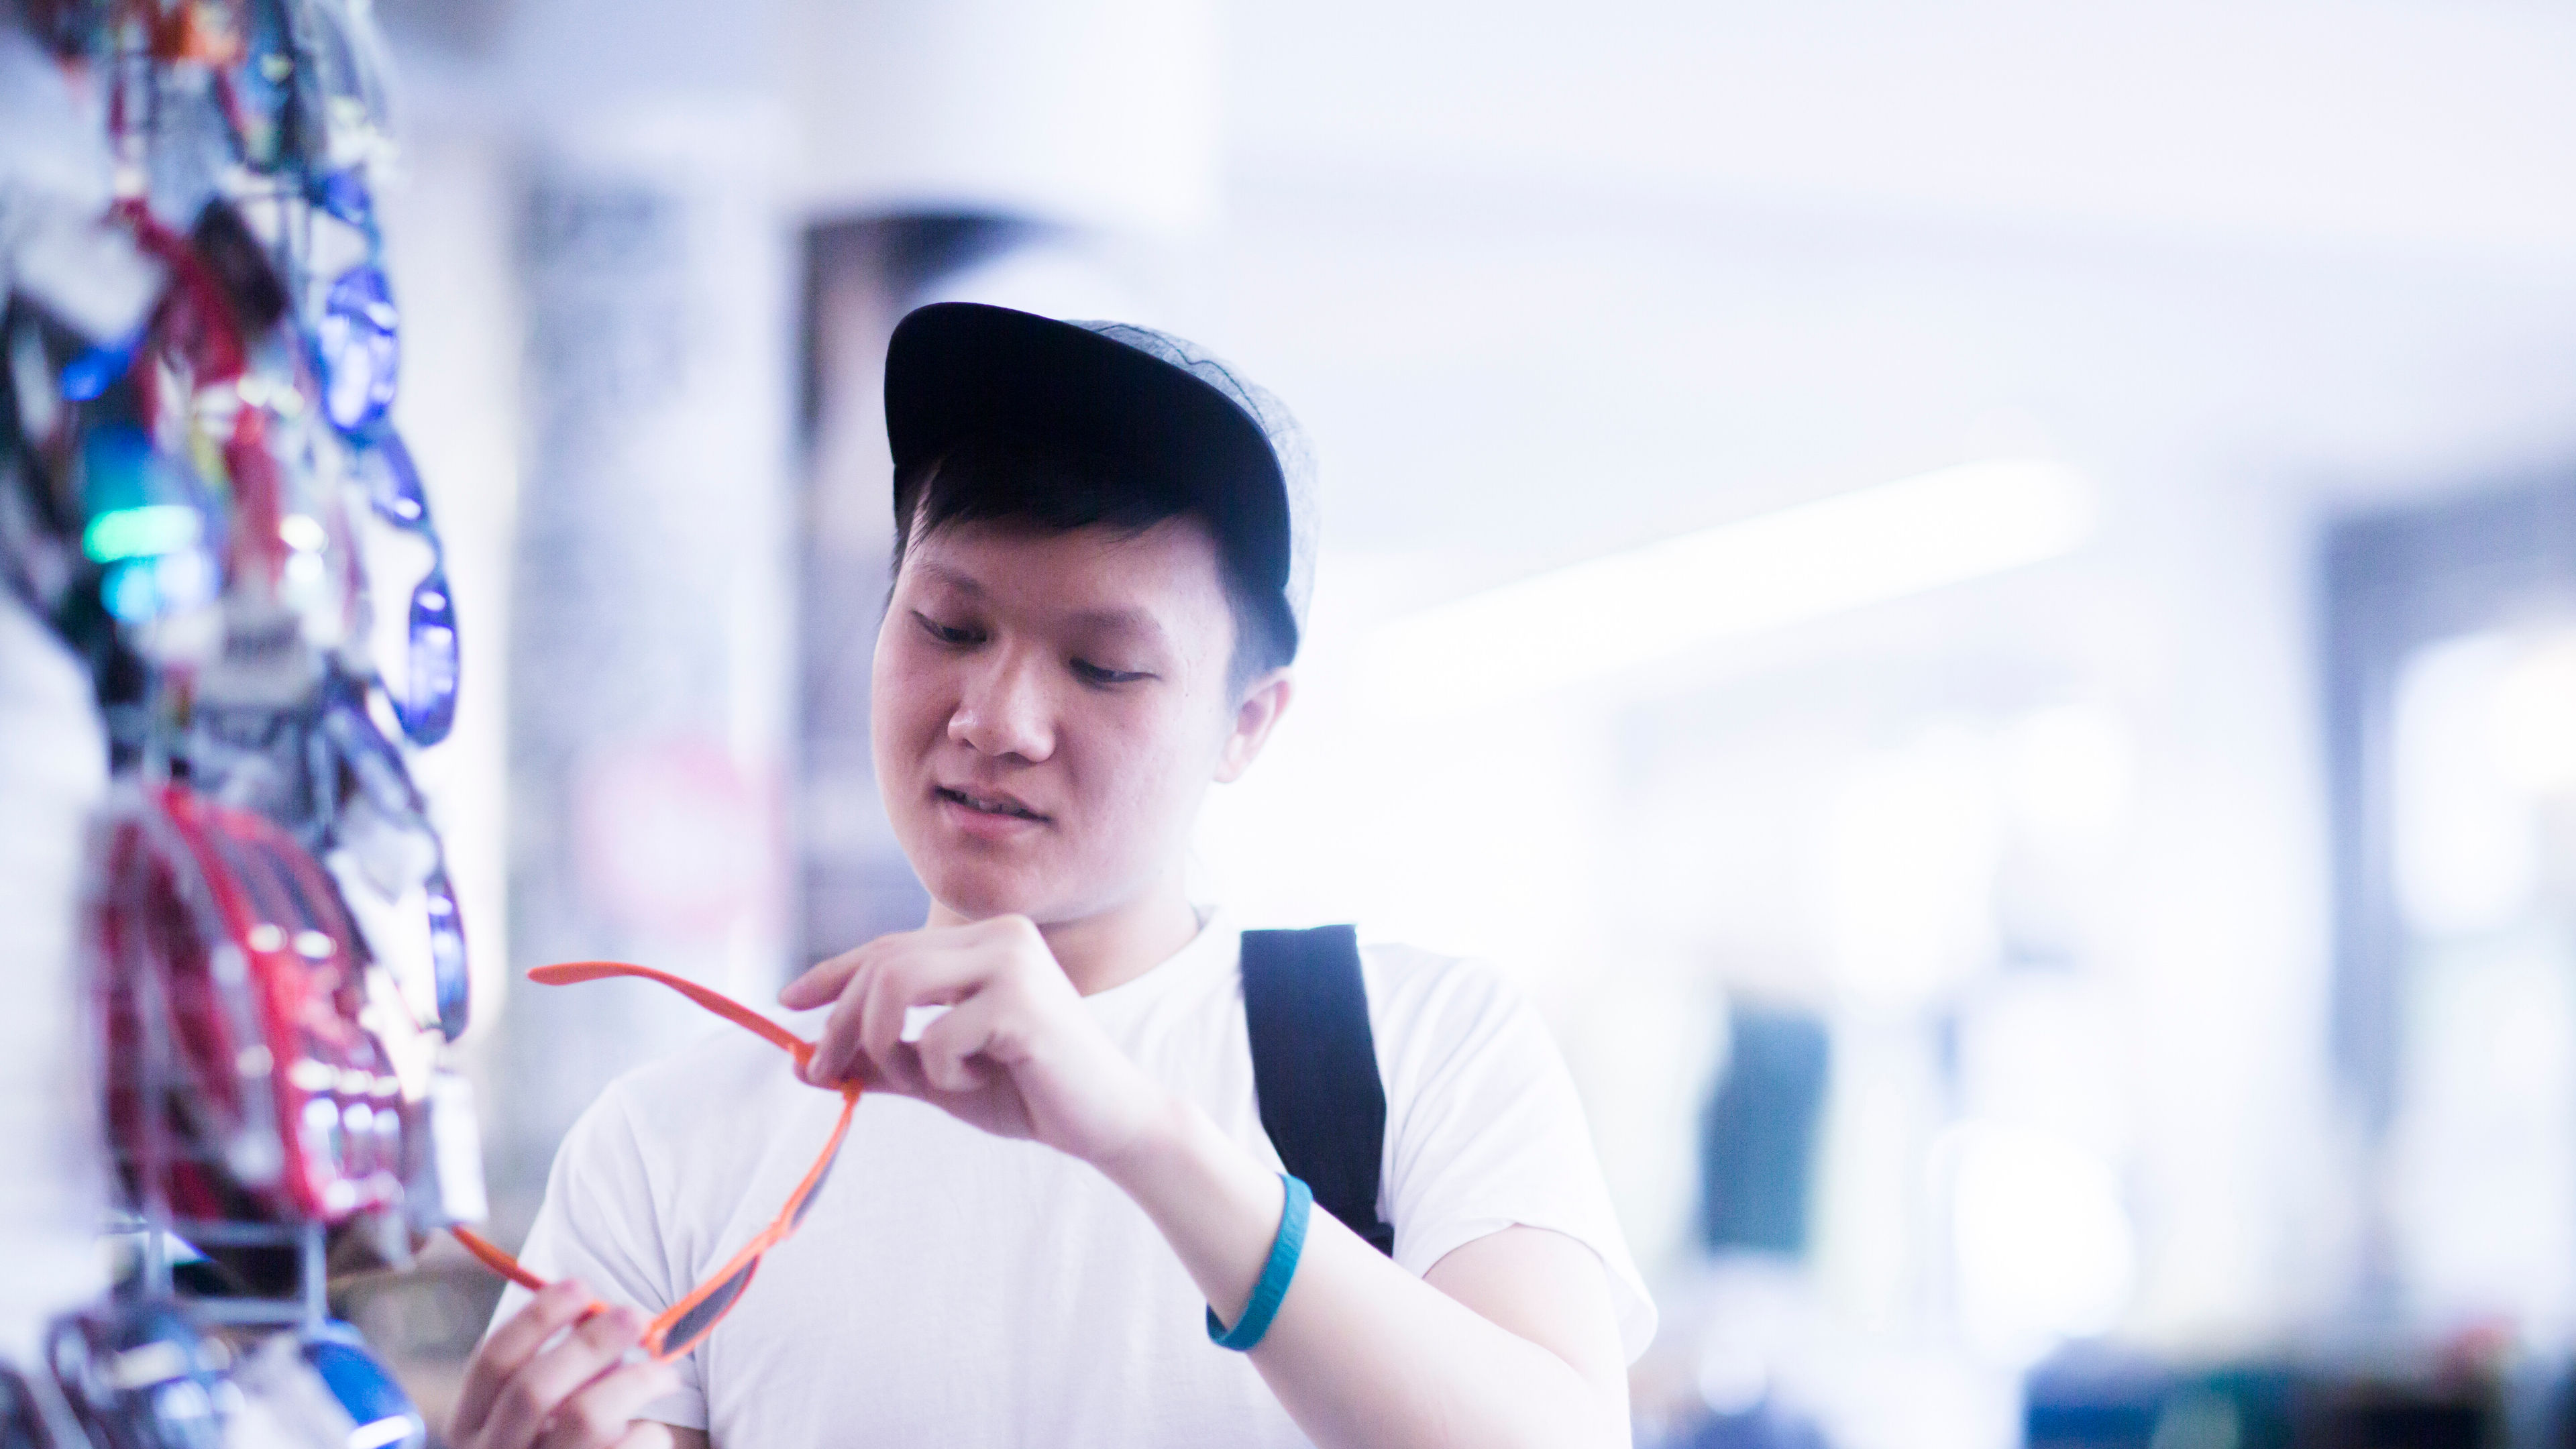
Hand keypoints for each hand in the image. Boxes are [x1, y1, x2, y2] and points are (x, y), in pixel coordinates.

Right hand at [449, 1279, 679, 1448]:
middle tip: (637, 1316)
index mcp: (470, 1431)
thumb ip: (557, 1376)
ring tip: (665, 1373)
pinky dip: (649, 1434)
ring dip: (634, 1380)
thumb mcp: (536, 1419)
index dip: (536, 1317)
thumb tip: (603, 1319)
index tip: (580, 1286)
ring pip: (585, 1417)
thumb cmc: (559, 1448)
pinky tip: (654, 1433)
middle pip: (536, 1388)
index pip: (491, 1362)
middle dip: (591, 1342)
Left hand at [780, 915, 1175, 1166]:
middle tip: (823, 1072)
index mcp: (985, 941)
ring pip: (897, 986)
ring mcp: (1013, 963)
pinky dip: (941, 1072)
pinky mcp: (1021, 1003)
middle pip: (883, 964)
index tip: (787, 1002)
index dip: (832, 973)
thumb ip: (882, 1061)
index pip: (889, 947)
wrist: (1105, 1123)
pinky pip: (937, 1037)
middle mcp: (1000, 936)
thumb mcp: (939, 1073)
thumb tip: (804, 1062)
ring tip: (921, 1078)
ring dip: (884, 1044)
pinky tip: (980, 1080)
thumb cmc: (1028, 1091)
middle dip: (841, 1023)